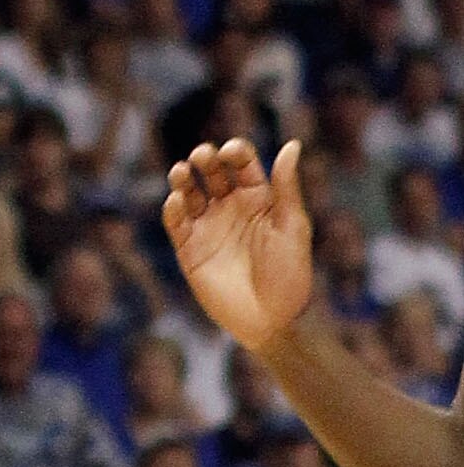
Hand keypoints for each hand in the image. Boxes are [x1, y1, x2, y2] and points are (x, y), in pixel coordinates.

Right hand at [162, 136, 315, 350]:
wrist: (271, 322)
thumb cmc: (290, 276)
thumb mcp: (293, 228)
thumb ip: (287, 188)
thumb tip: (292, 145)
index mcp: (258, 199)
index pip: (242, 163)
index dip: (235, 151)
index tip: (231, 152)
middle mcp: (230, 208)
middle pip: (212, 171)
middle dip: (205, 158)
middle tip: (203, 157)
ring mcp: (208, 227)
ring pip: (189, 192)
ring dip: (183, 178)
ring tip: (181, 172)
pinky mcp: (190, 249)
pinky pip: (176, 223)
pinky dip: (173, 209)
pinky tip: (177, 201)